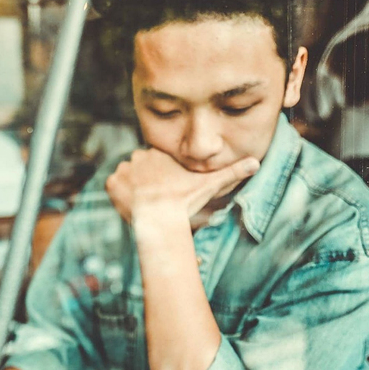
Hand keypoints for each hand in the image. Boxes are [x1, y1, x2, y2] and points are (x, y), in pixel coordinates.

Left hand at [105, 149, 258, 224]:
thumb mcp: (212, 184)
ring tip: (144, 202)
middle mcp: (139, 156)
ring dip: (131, 187)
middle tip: (156, 198)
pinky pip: (112, 186)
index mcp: (160, 153)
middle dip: (146, 180)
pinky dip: (119, 195)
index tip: (167, 189)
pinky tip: (131, 203)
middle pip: (141, 168)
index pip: (157, 162)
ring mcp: (123, 169)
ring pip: (126, 176)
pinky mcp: (111, 183)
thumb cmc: (185, 200)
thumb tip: (257, 163)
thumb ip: (233, 172)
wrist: (160, 216)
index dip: (161, 177)